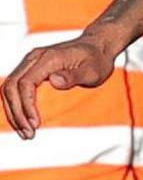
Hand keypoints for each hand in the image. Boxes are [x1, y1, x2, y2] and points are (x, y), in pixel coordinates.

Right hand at [2, 34, 118, 137]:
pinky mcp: (30, 69)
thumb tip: (54, 81)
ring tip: (25, 133)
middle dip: (16, 112)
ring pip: (9, 88)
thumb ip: (74, 76)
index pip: (25, 83)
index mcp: (48, 57)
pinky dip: (16, 105)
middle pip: (11, 86)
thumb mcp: (93, 70)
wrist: (97, 46)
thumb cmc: (97, 59)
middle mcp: (35, 58)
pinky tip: (23, 121)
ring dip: (13, 112)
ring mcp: (31, 62)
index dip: (26, 105)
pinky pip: (16, 88)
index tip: (35, 123)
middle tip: (28, 133)